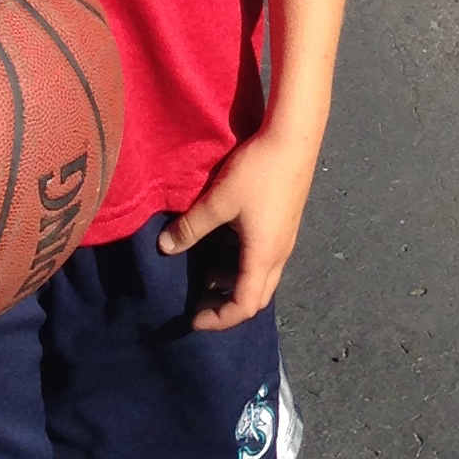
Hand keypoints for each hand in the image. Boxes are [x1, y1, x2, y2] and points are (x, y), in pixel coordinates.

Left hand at [159, 123, 323, 329]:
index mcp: (263, 256)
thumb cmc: (258, 172)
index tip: (194, 320)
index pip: (244, 305)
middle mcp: (278, 254)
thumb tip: (164, 248)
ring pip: (262, 278)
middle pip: (257, 298)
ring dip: (235, 285)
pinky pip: (264, 260)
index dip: (219, 320)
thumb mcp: (219, 201)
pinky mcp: (285, 224)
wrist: (294, 139)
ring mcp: (285, 239)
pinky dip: (242, 267)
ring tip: (206, 277)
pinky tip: (224, 246)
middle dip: (228, 308)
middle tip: (200, 306)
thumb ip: (191, 227)